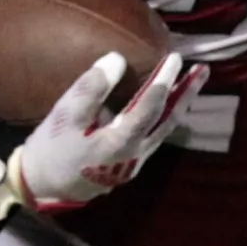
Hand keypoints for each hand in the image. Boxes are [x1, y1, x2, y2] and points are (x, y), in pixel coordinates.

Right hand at [10, 51, 205, 212]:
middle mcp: (135, 155)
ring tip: (192, 82)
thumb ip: (90, 89)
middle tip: (203, 70)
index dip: (163, 81)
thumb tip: (118, 60)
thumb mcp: (63, 116)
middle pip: (168, 121)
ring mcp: (135, 162)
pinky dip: (165, 116)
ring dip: (180, 105)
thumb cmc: (51, 149)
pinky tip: (166, 103)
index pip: (149, 107)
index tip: (174, 58)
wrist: (42, 187)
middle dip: (186, 93)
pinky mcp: (129, 165)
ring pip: (164, 130)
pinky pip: (154, 136)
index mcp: (119, 143)